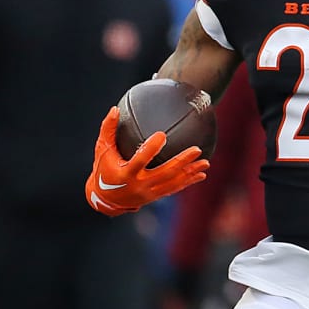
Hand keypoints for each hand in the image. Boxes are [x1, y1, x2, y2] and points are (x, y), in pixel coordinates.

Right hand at [85, 108, 207, 215]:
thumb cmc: (103, 169)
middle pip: (164, 173)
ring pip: (173, 183)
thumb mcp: (102, 149)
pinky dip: (187, 182)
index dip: (151, 149)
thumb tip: (115, 109)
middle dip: (181, 162)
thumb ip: (108, 129)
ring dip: (190, 173)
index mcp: (126, 173)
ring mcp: (149, 193)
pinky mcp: (155, 196)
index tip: (162, 135)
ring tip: (205, 163)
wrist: (105, 200)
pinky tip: (201, 175)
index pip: (140, 160)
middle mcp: (139, 185)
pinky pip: (174, 189)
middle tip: (196, 150)